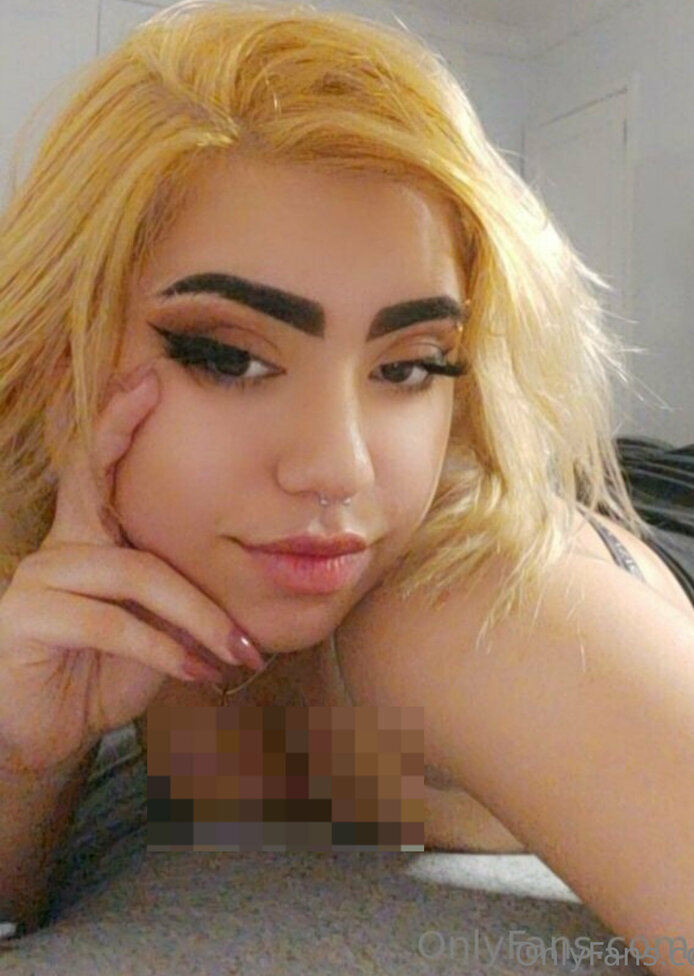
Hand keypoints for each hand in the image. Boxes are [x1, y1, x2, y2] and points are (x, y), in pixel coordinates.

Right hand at [0, 362, 264, 776]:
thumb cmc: (108, 672)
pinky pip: (112, 622)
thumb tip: (252, 570)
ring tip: (239, 650)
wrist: (48, 735)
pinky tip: (196, 671)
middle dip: (122, 427)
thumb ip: (184, 591)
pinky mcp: (24, 618)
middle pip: (95, 480)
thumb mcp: (159, 625)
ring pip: (135, 572)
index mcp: (93, 538)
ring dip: (198, 613)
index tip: (147, 374)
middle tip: (157, 382)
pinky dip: (165, 647)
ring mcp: (38, 579)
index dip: (119, 420)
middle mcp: (61, 545)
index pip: (102, 469)